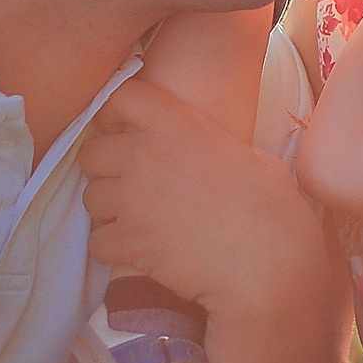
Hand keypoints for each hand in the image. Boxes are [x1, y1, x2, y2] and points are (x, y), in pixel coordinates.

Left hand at [79, 78, 325, 317]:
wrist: (265, 264)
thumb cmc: (271, 209)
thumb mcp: (250, 157)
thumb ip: (212, 145)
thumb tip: (208, 152)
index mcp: (177, 124)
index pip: (121, 98)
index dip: (116, 114)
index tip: (123, 130)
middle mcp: (146, 155)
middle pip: (92, 152)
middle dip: (106, 169)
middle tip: (131, 185)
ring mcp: (132, 199)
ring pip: (90, 198)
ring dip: (109, 210)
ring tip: (137, 220)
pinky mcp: (129, 241)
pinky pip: (98, 241)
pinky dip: (113, 248)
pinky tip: (138, 251)